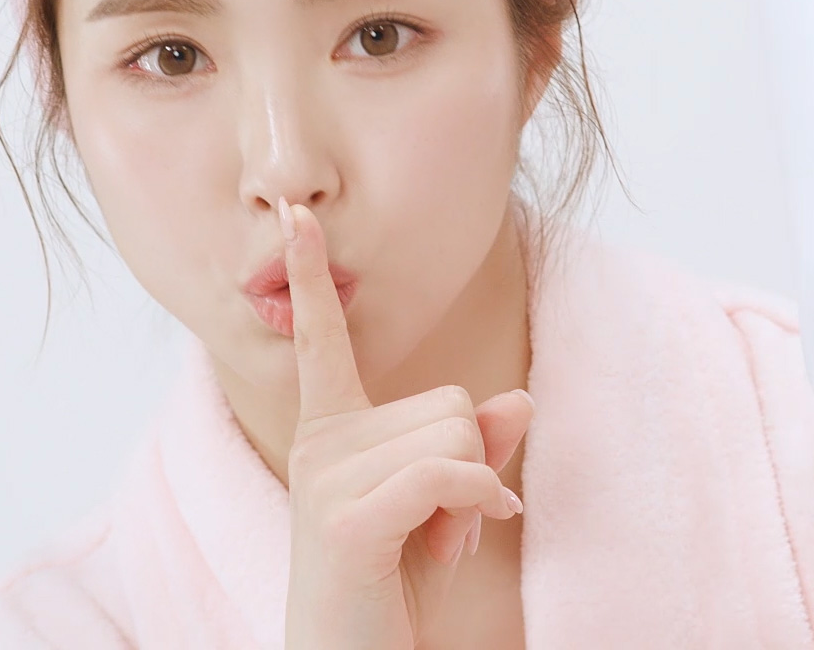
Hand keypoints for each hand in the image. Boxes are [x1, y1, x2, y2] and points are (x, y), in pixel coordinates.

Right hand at [277, 201, 533, 649]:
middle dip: (471, 467)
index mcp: (330, 435)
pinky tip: (459, 547)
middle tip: (441, 533)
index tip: (295, 214)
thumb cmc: (391, 599)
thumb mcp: (442, 516)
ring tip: (434, 548)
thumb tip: (518, 402)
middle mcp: (319, 445)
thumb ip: (472, 455)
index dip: (309, 277)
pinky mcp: (346, 517)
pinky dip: (474, 506)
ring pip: (457, 434)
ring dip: (472, 497)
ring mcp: (327, 478)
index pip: (322, 342)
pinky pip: (446, 472)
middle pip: (450, 401)